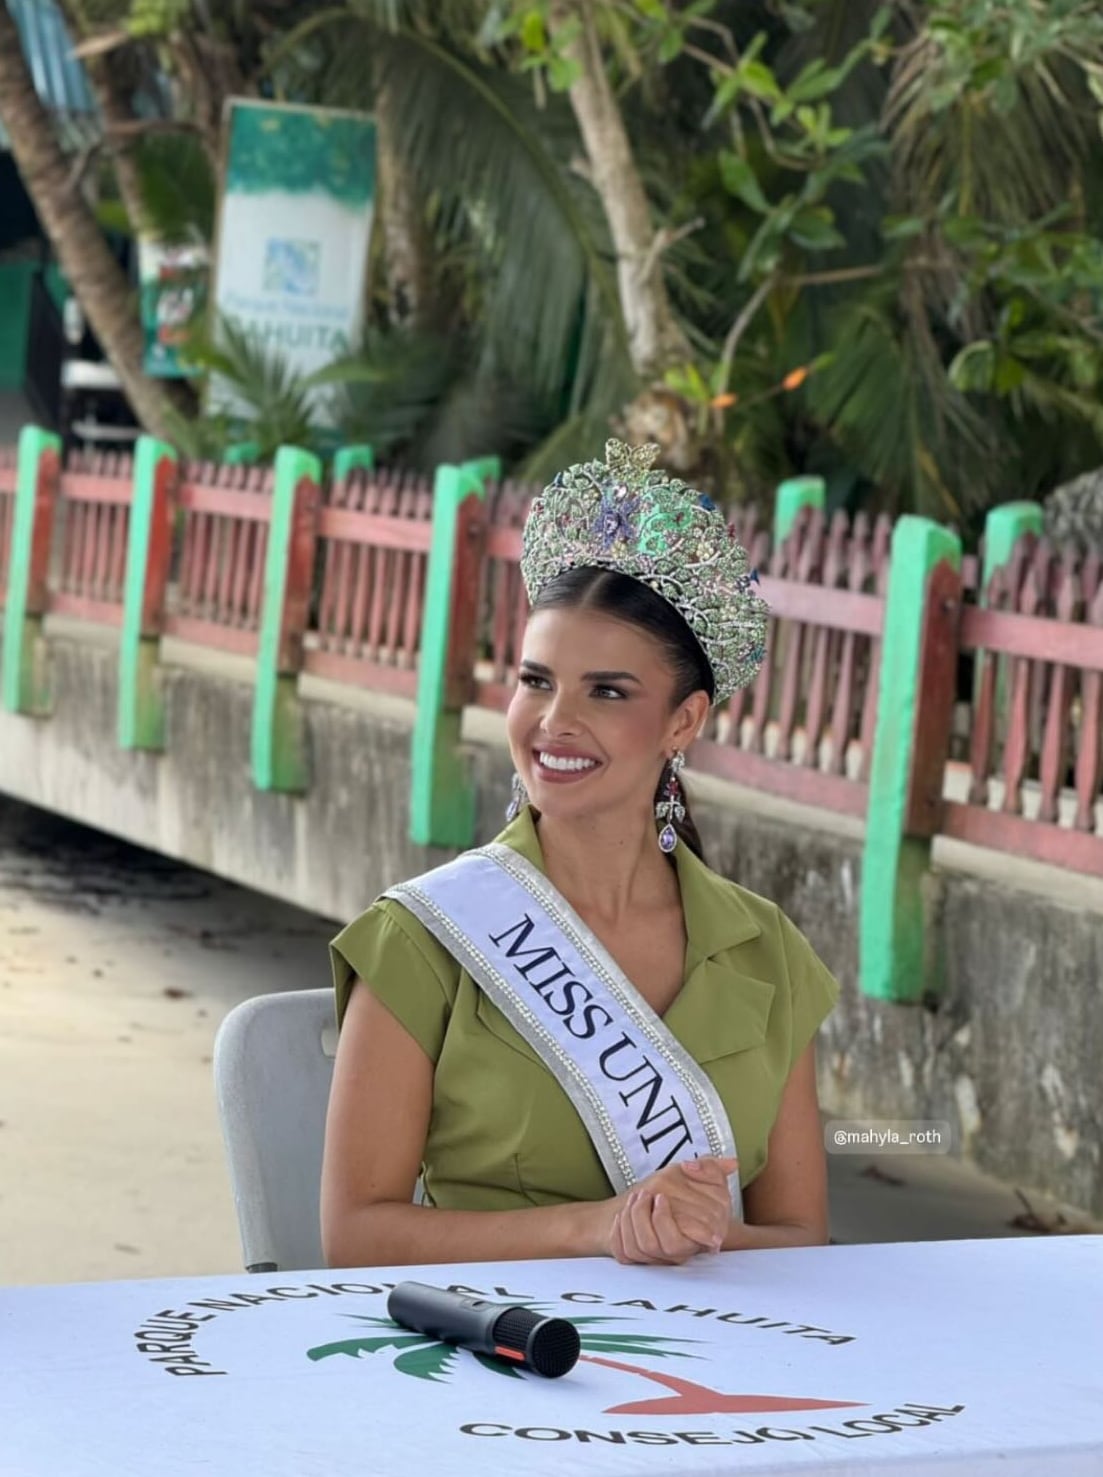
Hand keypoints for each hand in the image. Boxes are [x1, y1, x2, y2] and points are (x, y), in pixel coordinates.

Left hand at [604, 1156, 736, 1265]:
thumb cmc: (680, 1191)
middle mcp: (680, 1250)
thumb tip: (719, 1165)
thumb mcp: (700, 1176)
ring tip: (635, 1199)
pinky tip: (621, 1214)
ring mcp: (659, 1257)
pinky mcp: (637, 1259)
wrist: (653, 1205)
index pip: (687, 1237)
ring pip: (645, 1247)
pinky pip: (626, 1254)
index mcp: (700, 1233)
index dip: (668, 1218)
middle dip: (647, 1216)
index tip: (660, 1197)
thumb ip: (712, 1169)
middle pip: (666, 1244)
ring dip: (634, 1220)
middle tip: (644, 1194)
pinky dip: (620, 1232)